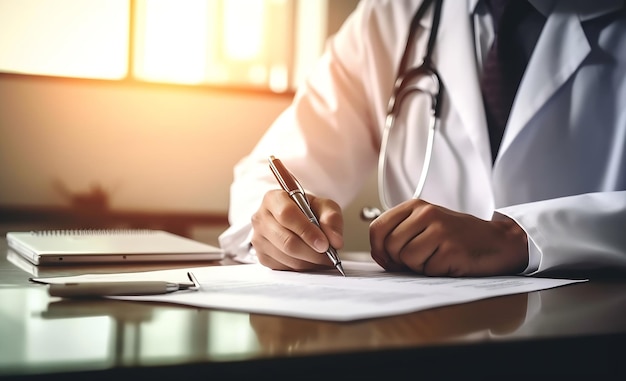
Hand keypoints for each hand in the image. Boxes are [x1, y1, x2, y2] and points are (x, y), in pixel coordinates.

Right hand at [251, 190, 343, 270]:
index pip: (287, 215)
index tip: (324, 244)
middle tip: (329, 256)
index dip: (307, 231)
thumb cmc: (308, 210)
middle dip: (312, 252)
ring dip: (310, 262)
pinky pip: (284, 268)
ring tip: (323, 259)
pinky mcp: (262, 256)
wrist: (296, 219)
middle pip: (287, 241)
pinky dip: (302, 268)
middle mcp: (261, 218)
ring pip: (287, 257)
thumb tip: (335, 240)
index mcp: (273, 198)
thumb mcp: (324, 206)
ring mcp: (258, 239)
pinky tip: (310, 261)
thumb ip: (332, 218)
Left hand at [369, 199, 527, 275]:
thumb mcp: (425, 225)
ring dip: (419, 266)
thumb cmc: (458, 236)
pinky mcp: (451, 249)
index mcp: (416, 206)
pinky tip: (449, 262)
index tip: (388, 257)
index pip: (378, 228)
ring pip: (406, 259)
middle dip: (400, 260)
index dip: (378, 249)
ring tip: (436, 258)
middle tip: (421, 258)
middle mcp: (426, 213)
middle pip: (390, 246)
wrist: (498, 241)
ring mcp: (440, 230)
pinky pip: (427, 270)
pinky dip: (435, 272)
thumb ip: (400, 234)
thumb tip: (379, 254)